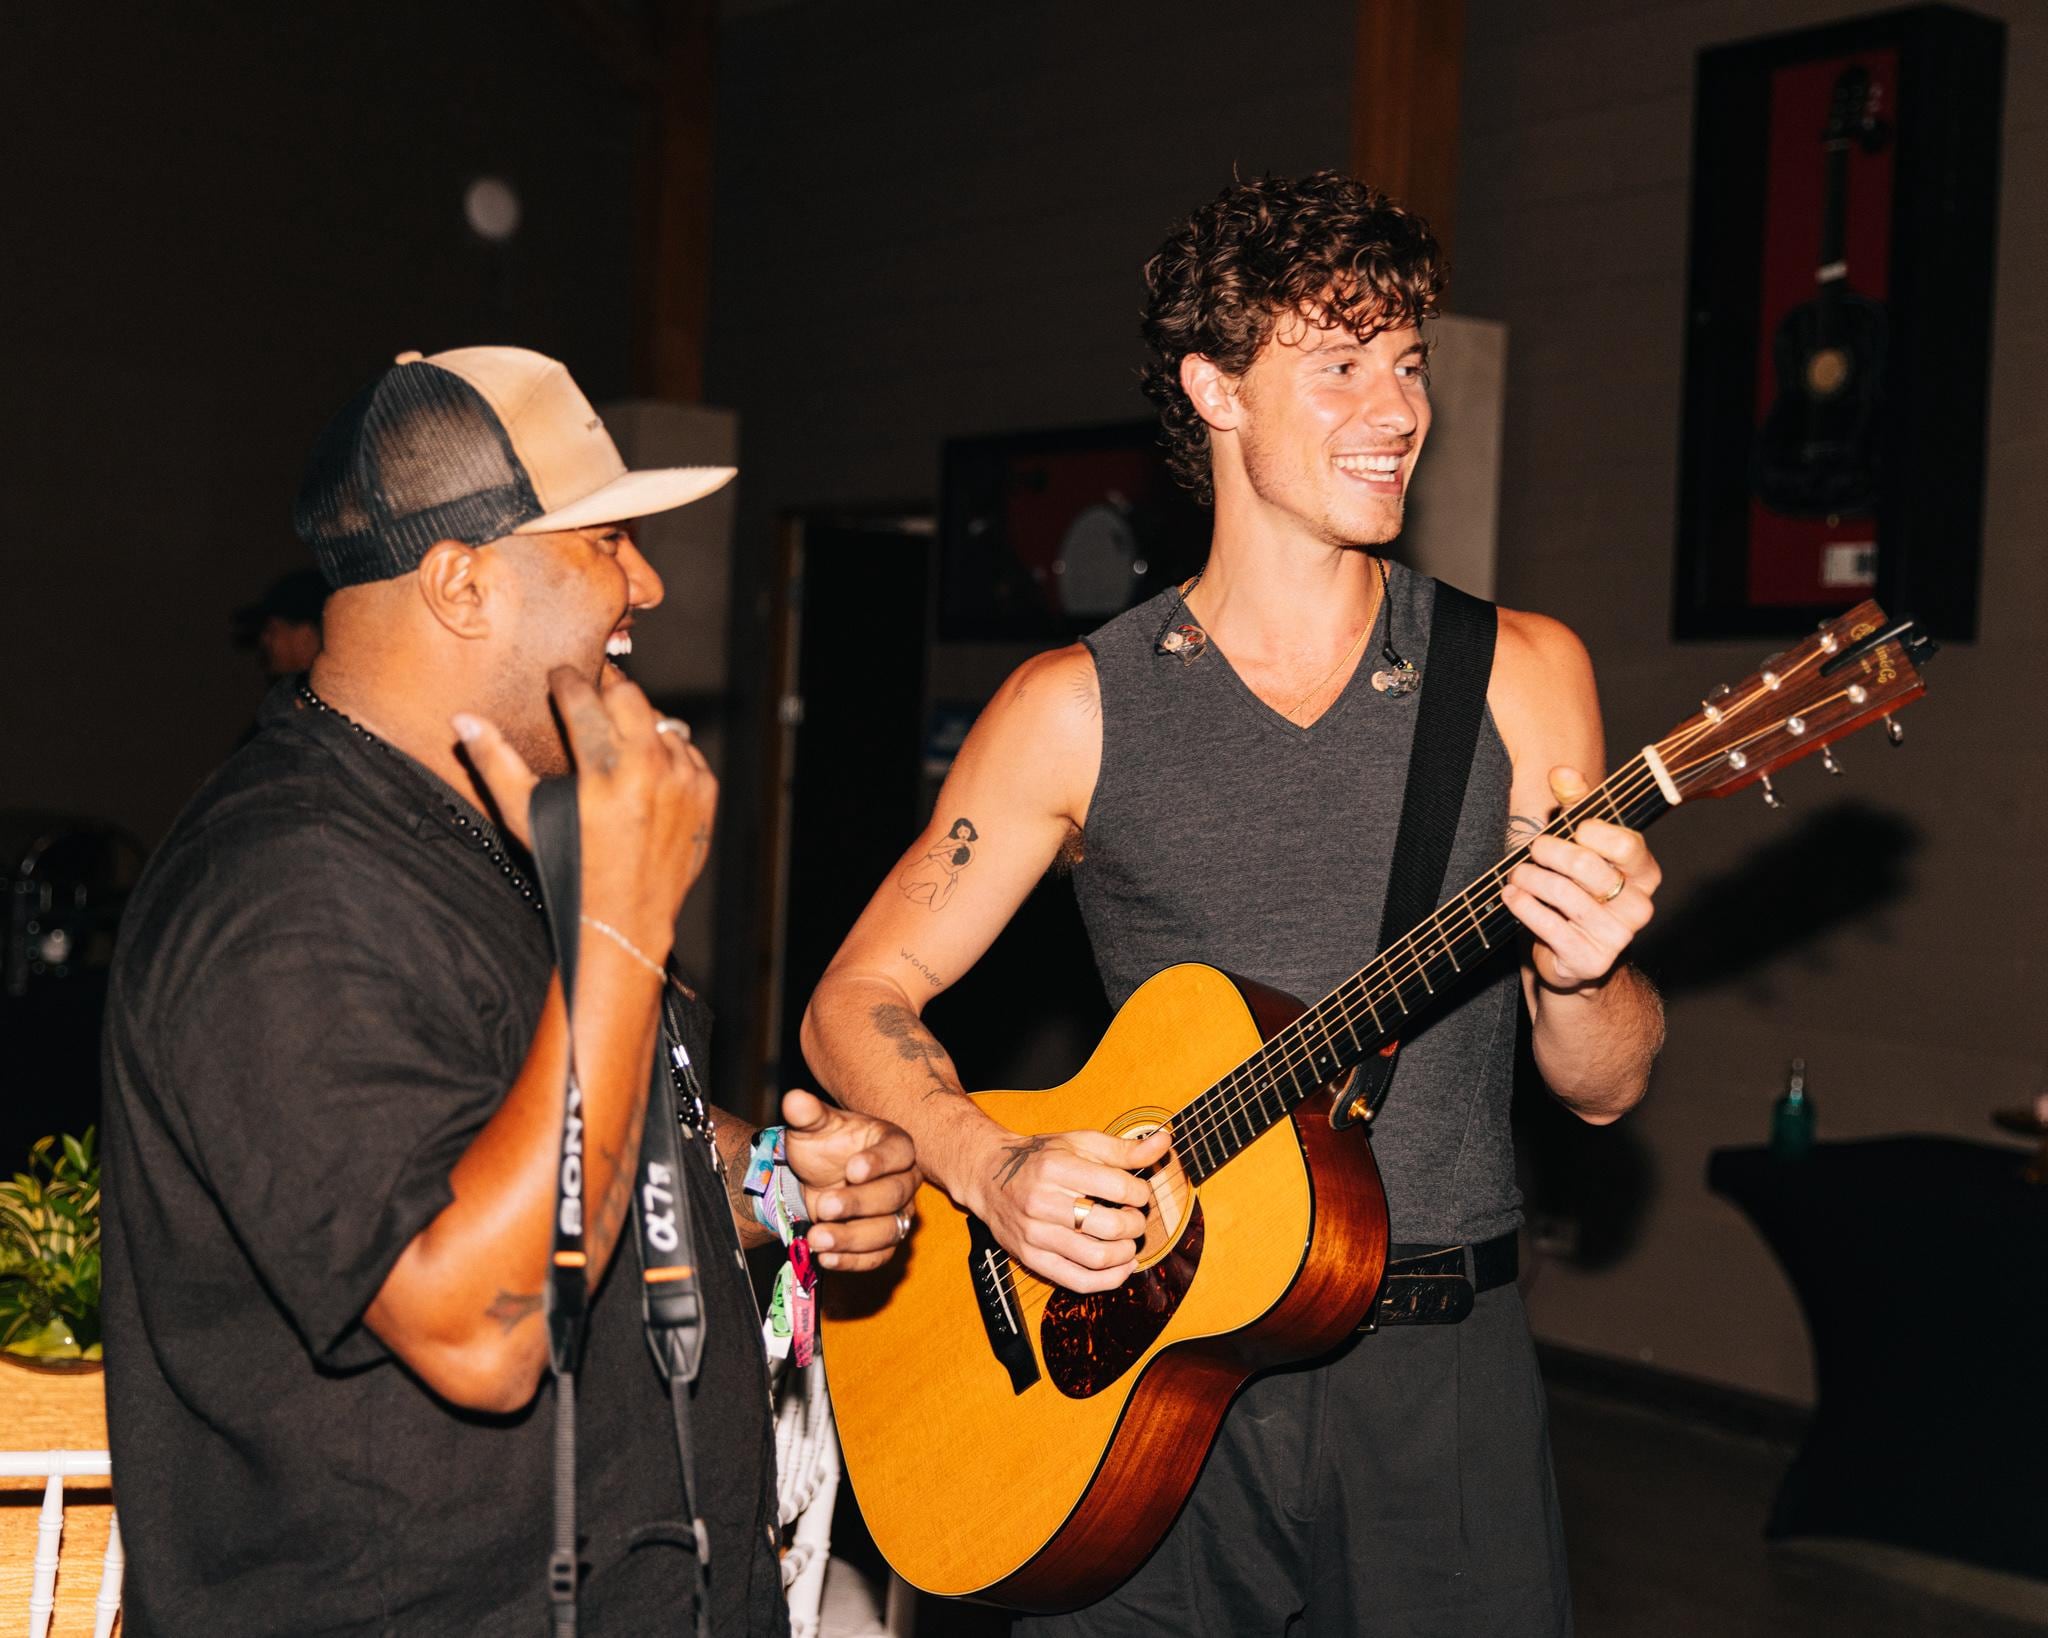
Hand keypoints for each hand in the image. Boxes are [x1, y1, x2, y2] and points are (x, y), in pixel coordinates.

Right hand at [454, 666, 716, 953]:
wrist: (625, 917)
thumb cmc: (568, 866)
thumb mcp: (523, 817)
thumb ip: (494, 762)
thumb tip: (463, 718)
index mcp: (603, 770)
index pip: (583, 697)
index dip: (566, 679)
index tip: (559, 675)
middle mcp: (650, 768)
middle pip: (629, 695)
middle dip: (606, 690)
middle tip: (590, 696)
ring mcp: (683, 780)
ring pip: (661, 721)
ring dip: (638, 725)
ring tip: (616, 741)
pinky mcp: (705, 793)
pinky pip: (687, 751)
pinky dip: (667, 754)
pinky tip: (646, 772)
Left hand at [783, 1089, 919, 1270]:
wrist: (811, 1181)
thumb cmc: (822, 1148)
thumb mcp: (812, 1128)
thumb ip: (808, 1114)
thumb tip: (794, 1099)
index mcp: (893, 1145)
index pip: (899, 1152)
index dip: (879, 1162)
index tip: (852, 1169)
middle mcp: (903, 1181)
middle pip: (894, 1196)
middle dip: (857, 1204)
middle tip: (823, 1206)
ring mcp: (897, 1214)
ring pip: (888, 1232)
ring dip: (851, 1238)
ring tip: (816, 1238)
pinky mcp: (884, 1243)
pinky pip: (877, 1257)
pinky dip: (851, 1261)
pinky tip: (825, 1258)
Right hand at [968, 1125, 1171, 1293]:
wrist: (987, 1174)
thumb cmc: (1040, 1158)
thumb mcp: (1080, 1143)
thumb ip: (1125, 1148)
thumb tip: (1166, 1141)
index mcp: (1058, 1168)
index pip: (1118, 1187)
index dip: (1140, 1193)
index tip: (1138, 1193)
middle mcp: (1043, 1201)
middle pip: (1110, 1225)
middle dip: (1136, 1224)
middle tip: (1136, 1218)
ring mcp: (1034, 1234)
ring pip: (1097, 1257)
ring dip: (1126, 1253)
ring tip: (1129, 1242)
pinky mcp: (1030, 1258)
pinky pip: (1077, 1281)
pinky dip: (1108, 1280)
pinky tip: (1122, 1267)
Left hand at [1501, 765, 1660, 990]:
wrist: (1573, 954)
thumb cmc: (1577, 889)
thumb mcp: (1580, 843)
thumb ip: (1576, 805)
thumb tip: (1562, 771)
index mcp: (1645, 872)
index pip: (1625, 843)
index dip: (1590, 831)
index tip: (1570, 828)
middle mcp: (1639, 905)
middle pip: (1586, 866)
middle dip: (1548, 852)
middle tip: (1531, 850)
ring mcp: (1618, 936)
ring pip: (1562, 894)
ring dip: (1529, 878)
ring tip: (1516, 874)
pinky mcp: (1591, 959)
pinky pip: (1549, 924)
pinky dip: (1523, 906)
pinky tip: (1511, 895)